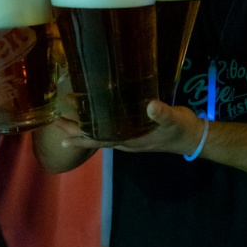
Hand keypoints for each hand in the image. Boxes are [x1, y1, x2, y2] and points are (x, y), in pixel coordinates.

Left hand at [55, 98, 205, 154]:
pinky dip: (97, 120)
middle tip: (53, 120)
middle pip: (93, 137)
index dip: (80, 138)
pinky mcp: (133, 126)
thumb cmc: (181, 129)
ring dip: (82, 125)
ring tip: (64, 116)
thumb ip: (163, 113)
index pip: (99, 140)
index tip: (61, 134)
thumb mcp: (174, 119)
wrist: (192, 136)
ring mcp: (128, 134)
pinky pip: (109, 125)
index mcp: (129, 140)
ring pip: (99, 131)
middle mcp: (124, 139)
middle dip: (74, 130)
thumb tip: (151, 106)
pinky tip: (90, 112)